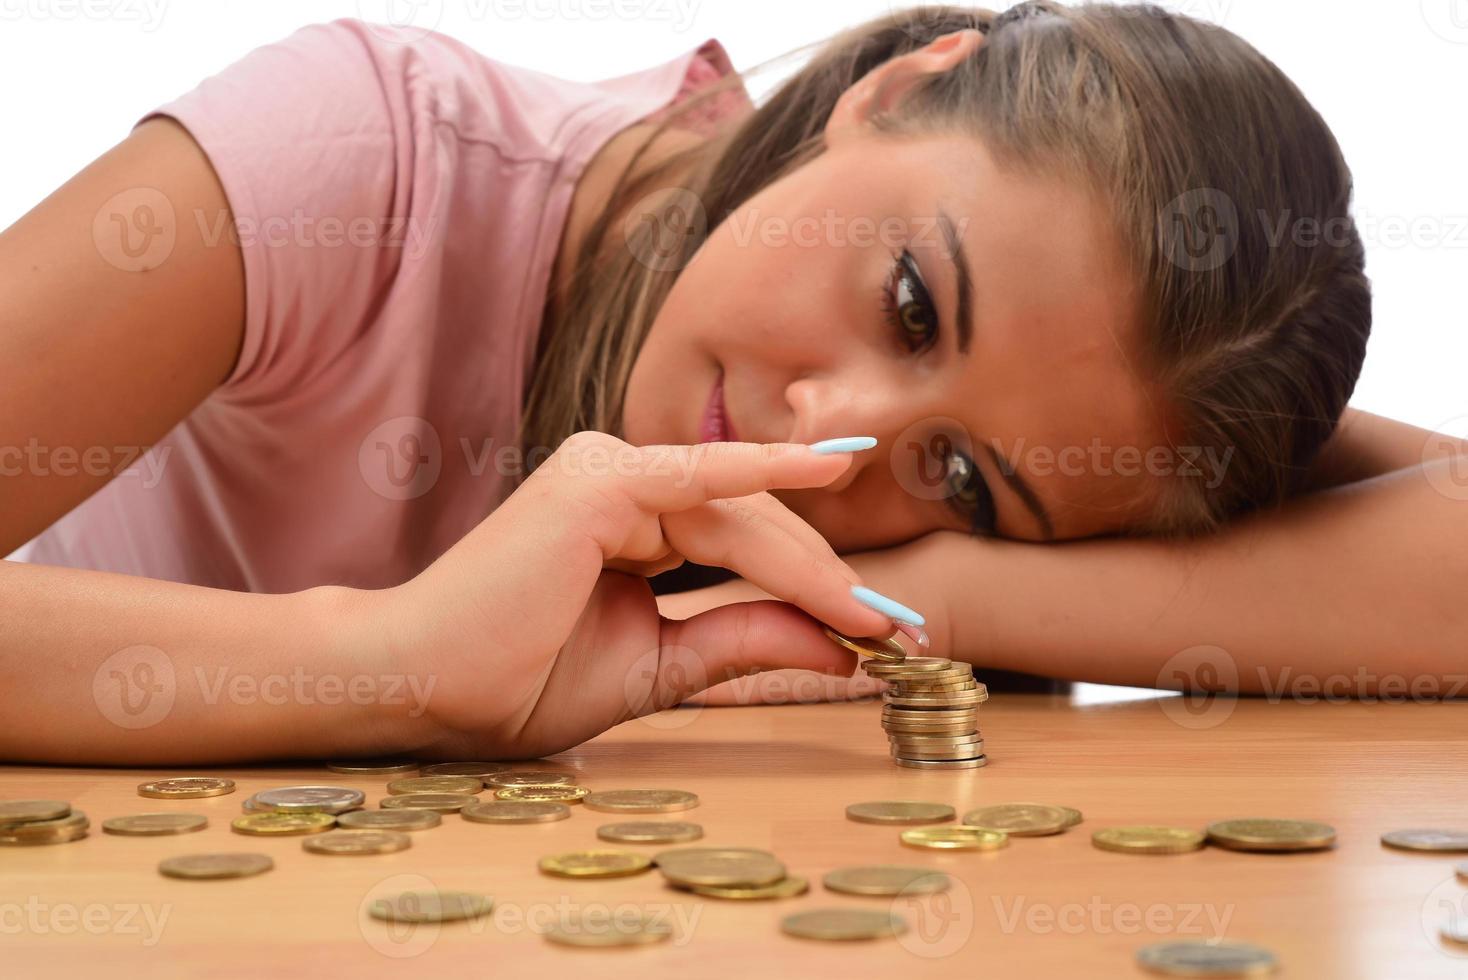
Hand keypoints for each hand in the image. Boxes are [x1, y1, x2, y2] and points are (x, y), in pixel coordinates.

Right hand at [373, 431, 915, 757]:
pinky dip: (767, 470)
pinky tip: (832, 470)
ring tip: (872, 617)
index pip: (746, 547)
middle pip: (755, 527)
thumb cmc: (517, 678)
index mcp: (632, 520)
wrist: (425, 688)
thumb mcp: (658, 665)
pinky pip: (703, 478)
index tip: (879, 632)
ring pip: (741, 519)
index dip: (816, 588)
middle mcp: (625, 483)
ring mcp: (609, 472)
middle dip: (827, 579)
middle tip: (897, 629)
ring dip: (811, 568)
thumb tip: (842, 646)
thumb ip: (743, 641)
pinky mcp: (600, 480)